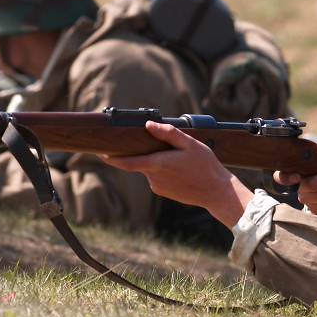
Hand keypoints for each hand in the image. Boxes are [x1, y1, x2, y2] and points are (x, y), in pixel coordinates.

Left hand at [99, 121, 253, 227]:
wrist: (217, 192)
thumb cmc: (206, 166)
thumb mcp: (191, 144)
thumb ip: (169, 134)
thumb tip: (148, 124)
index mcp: (159, 164)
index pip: (127, 162)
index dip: (111, 158)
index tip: (100, 152)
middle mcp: (154, 178)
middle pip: (140, 162)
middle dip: (145, 153)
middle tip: (162, 147)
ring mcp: (158, 187)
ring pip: (150, 169)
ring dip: (157, 162)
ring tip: (180, 160)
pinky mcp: (163, 192)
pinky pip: (157, 177)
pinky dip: (163, 171)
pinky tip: (181, 170)